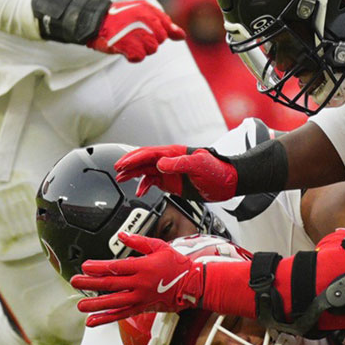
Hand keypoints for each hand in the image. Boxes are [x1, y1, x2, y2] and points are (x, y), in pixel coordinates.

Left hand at [71, 233, 203, 326]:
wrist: (193, 284)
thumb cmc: (177, 264)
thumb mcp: (160, 246)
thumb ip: (139, 242)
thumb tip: (121, 236)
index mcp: (143, 267)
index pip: (116, 268)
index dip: (98, 267)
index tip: (85, 266)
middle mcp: (140, 284)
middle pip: (110, 285)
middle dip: (90, 284)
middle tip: (75, 282)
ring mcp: (141, 298)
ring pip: (113, 303)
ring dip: (95, 305)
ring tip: (80, 305)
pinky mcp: (142, 307)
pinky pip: (122, 315)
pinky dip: (106, 319)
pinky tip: (93, 321)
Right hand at [88, 0, 184, 61]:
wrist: (94, 20)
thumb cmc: (121, 18)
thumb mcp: (144, 15)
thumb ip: (166, 25)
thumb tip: (182, 36)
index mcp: (149, 10)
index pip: (167, 28)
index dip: (159, 34)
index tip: (147, 33)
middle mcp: (143, 19)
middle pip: (160, 41)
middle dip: (150, 42)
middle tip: (134, 36)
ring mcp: (134, 31)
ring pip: (151, 50)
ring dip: (141, 49)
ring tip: (128, 41)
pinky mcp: (125, 43)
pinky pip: (139, 57)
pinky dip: (132, 56)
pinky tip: (125, 49)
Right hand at [116, 145, 237, 200]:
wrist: (228, 182)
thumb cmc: (218, 171)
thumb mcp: (199, 165)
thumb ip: (179, 163)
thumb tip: (160, 164)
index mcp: (175, 153)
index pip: (150, 153)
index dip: (134, 158)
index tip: (122, 163)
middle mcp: (170, 161)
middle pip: (144, 160)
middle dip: (129, 164)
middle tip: (117, 169)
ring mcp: (170, 171)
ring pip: (146, 170)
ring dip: (133, 174)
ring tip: (121, 179)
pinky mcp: (172, 182)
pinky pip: (154, 181)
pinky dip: (144, 185)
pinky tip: (139, 191)